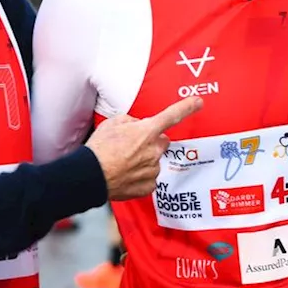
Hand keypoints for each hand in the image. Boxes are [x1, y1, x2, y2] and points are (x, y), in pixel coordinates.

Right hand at [84, 96, 202, 200]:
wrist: (90, 175)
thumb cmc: (99, 149)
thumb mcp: (112, 123)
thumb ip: (131, 121)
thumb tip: (137, 125)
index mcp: (147, 131)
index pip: (171, 115)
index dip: (186, 107)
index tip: (198, 102)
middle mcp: (153, 150)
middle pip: (162, 142)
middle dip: (151, 142)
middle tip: (132, 145)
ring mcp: (152, 169)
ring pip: (154, 161)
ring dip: (143, 160)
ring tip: (123, 162)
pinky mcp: (148, 185)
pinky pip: (149, 178)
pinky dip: (140, 176)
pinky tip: (125, 174)